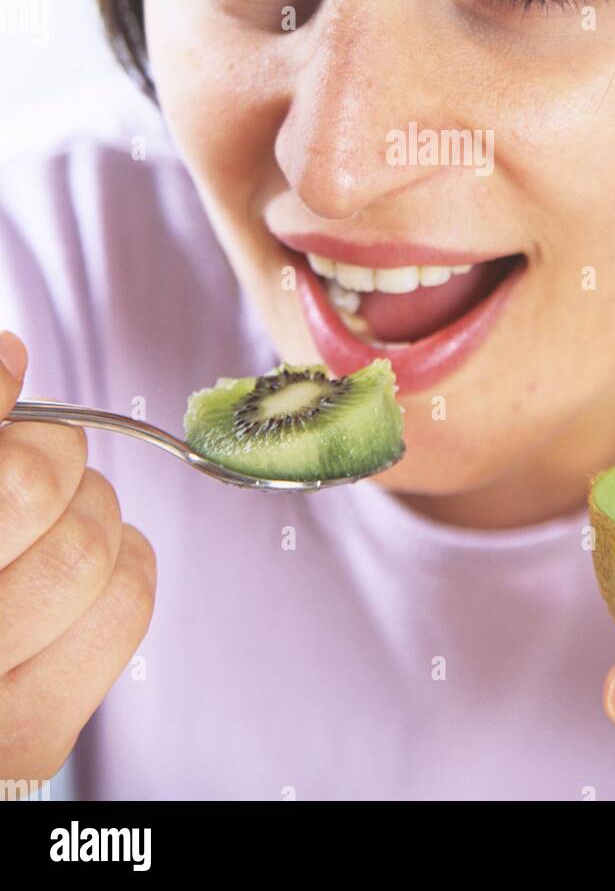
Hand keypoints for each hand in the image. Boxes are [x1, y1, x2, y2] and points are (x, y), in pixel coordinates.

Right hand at [0, 329, 156, 781]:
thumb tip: (10, 353)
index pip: (6, 468)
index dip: (1, 394)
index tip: (10, 375)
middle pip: (28, 484)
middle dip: (49, 450)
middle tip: (38, 455)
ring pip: (86, 545)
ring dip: (90, 506)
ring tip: (60, 515)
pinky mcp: (36, 736)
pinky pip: (123, 605)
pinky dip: (126, 559)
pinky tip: (92, 562)